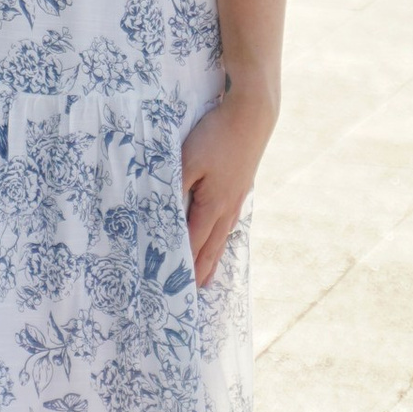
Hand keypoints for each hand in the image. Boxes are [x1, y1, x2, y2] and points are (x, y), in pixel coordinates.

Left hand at [182, 79, 275, 287]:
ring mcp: (237, 197)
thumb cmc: (216, 136)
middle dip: (200, 271)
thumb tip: (160, 210)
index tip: (177, 289)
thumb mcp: (187, 159)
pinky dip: (222, 237)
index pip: (193, 244)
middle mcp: (227, 208)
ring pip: (222, 236)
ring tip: (209, 277)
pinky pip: (229, 221)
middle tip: (193, 296)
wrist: (252, 115)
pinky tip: (222, 234)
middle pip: (210, 247)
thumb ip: (172, 186)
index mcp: (212, 206)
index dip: (184, 266)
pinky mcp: (241, 185)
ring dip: (213, 258)